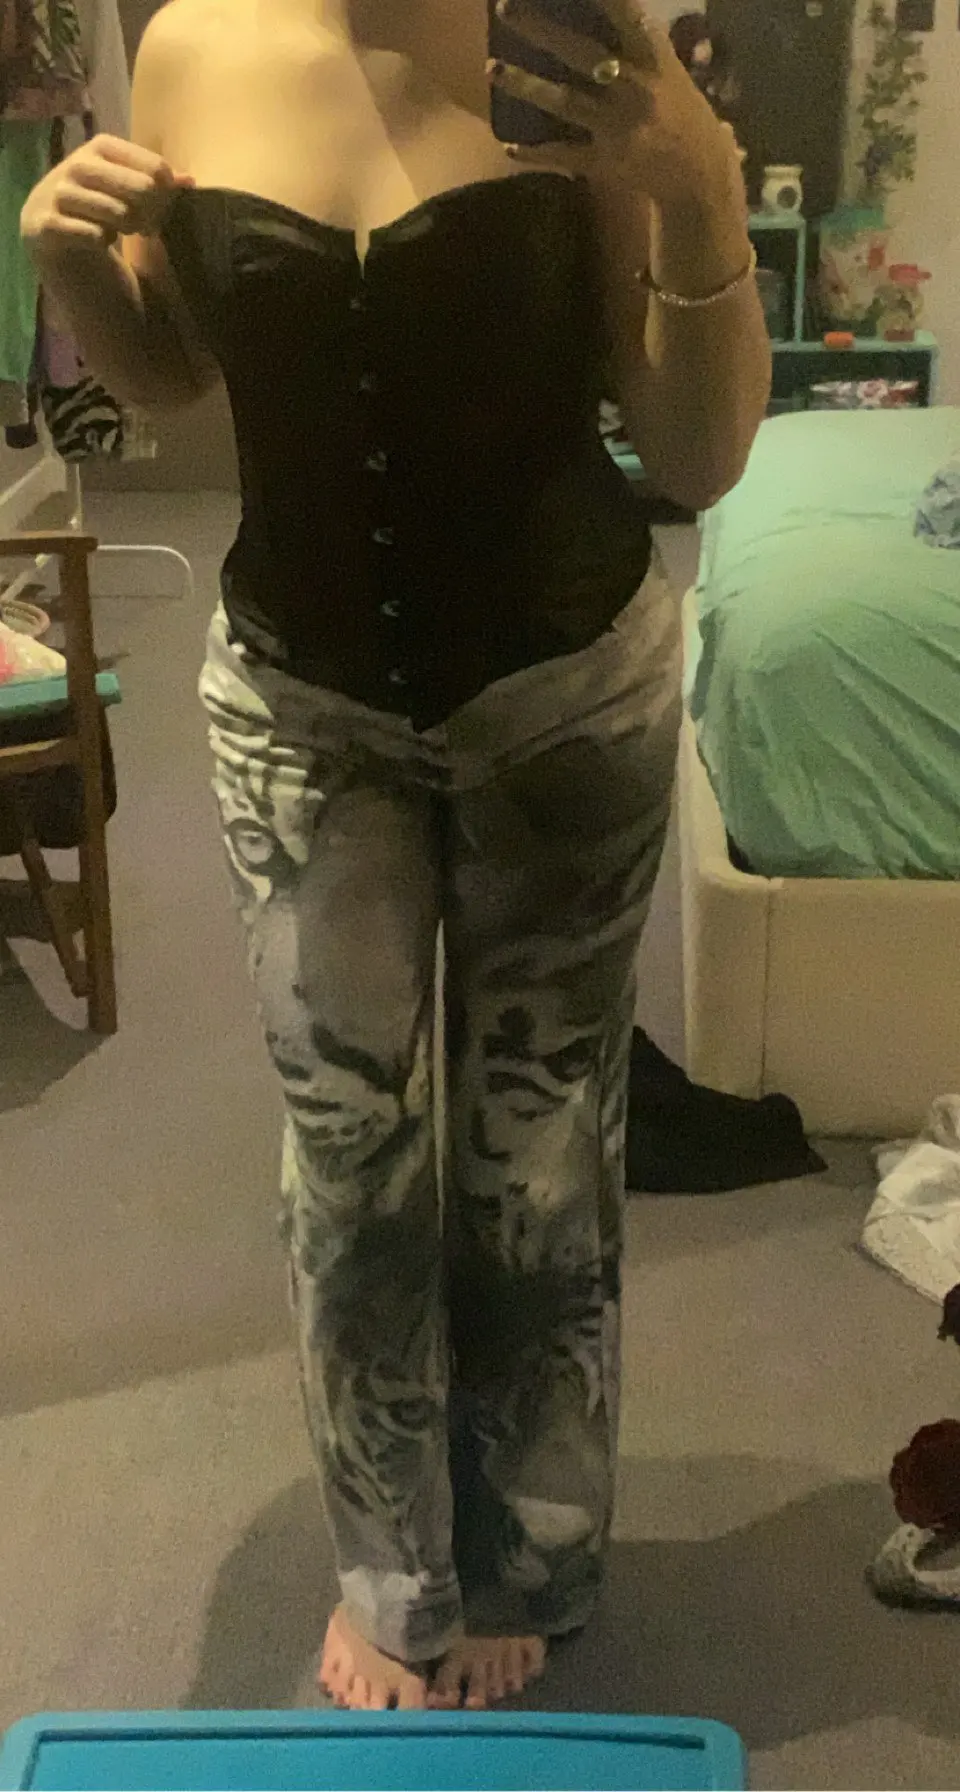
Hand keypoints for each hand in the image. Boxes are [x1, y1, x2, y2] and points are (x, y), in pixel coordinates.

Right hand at [21, 134, 193, 265]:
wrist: (47, 227)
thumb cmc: (96, 203)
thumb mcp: (124, 184)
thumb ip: (156, 180)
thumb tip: (190, 180)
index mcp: (101, 146)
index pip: (156, 168)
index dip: (167, 194)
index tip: (161, 207)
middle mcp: (78, 164)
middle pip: (142, 189)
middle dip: (150, 213)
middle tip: (143, 225)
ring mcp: (59, 193)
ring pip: (120, 214)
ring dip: (127, 228)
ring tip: (118, 229)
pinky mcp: (48, 224)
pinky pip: (95, 235)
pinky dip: (102, 242)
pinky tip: (97, 240)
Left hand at [488, 0, 738, 209]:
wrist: (699, 176)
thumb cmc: (678, 112)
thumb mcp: (667, 70)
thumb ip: (635, 45)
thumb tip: (602, 14)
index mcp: (654, 60)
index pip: (626, 15)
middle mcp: (635, 89)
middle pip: (580, 53)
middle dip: (542, 30)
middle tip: (504, 7)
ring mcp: (618, 127)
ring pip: (564, 102)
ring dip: (525, 84)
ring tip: (492, 67)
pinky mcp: (606, 162)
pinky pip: (563, 154)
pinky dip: (535, 151)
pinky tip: (509, 145)